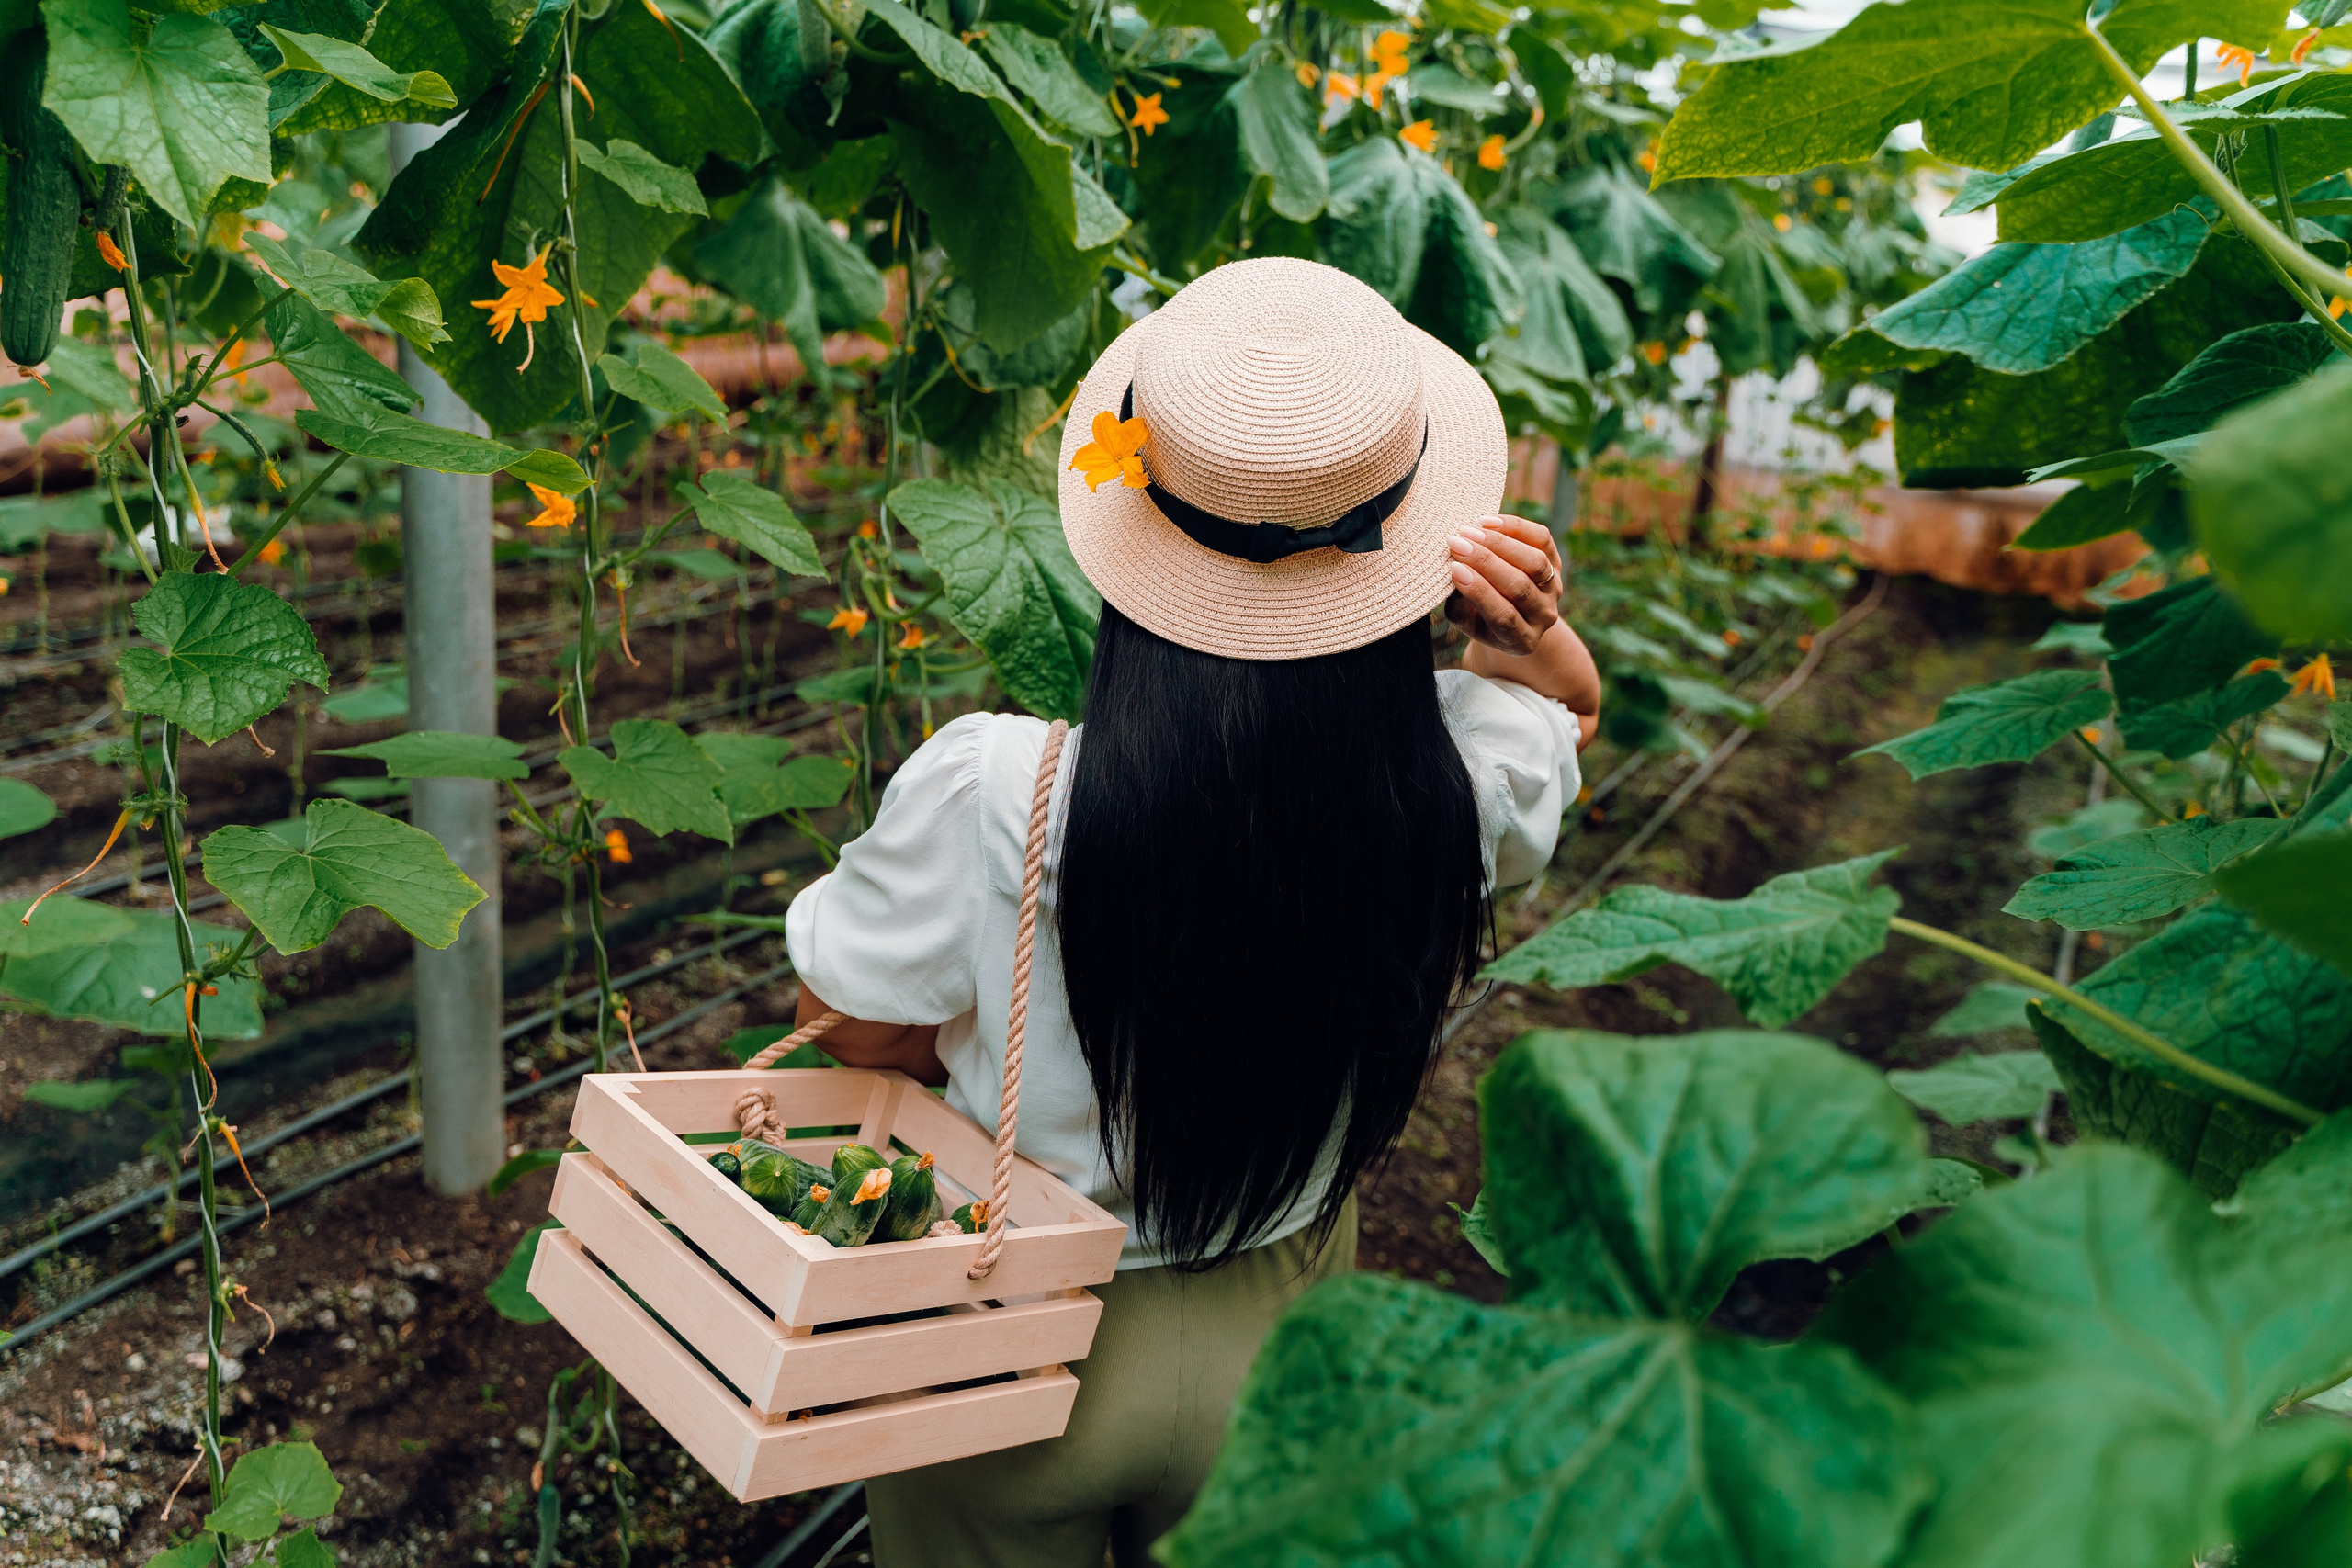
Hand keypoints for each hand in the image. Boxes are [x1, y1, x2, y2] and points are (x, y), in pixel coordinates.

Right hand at [1444, 514, 1564, 656]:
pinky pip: (1542, 539)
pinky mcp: (1556, 561)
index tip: (1454, 569)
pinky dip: (1516, 527)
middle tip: (1457, 543)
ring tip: (1471, 531)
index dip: (1478, 591)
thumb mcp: (1467, 623)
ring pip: (1534, 562)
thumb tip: (1455, 576)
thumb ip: (1459, 607)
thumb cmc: (1482, 619)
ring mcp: (1554, 588)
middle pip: (1519, 587)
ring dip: (1500, 543)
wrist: (1514, 615)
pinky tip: (1488, 522)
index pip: (1503, 616)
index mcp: (1521, 640)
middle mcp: (1544, 616)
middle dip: (1485, 562)